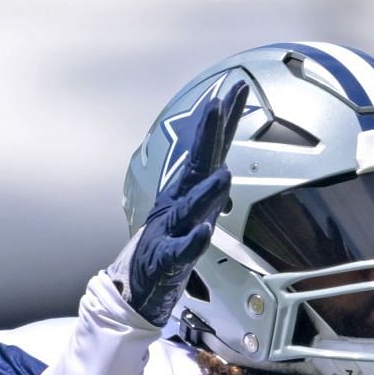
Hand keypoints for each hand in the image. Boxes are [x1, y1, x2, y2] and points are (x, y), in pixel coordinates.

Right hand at [119, 75, 248, 325]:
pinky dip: (192, 242)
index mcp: (187, 193)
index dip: (223, 120)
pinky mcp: (166, 261)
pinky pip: (181, 252)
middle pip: (197, 164)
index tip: (237, 86)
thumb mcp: (194, 216)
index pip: (210, 151)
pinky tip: (203, 232)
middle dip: (210, 133)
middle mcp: (178, 205)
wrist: (136, 288)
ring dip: (207, 191)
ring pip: (191, 209)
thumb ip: (209, 193)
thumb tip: (226, 165)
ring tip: (225, 174)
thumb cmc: (167, 250)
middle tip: (221, 101)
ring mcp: (170, 231)